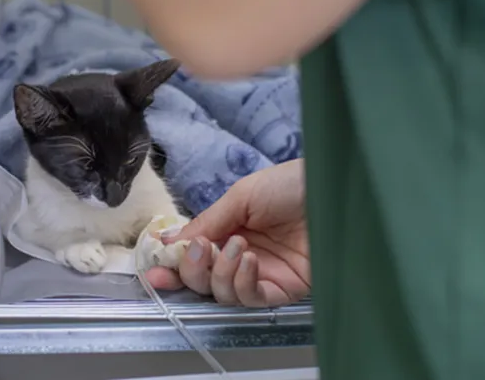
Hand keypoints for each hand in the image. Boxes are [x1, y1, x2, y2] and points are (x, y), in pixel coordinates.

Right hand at [145, 159, 309, 306]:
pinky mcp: (283, 289)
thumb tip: (168, 241)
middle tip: (199, 250)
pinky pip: (251, 298)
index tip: (153, 271)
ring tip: (237, 247)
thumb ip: (206, 222)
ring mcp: (261, 274)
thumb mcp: (240, 196)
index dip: (171, 266)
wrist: (332, 191)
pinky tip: (249, 259)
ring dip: (220, 273)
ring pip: (222, 293)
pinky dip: (242, 282)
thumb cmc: (290, 185)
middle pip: (201, 280)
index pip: (193, 256)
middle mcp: (241, 255)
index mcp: (228, 231)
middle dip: (192, 269)